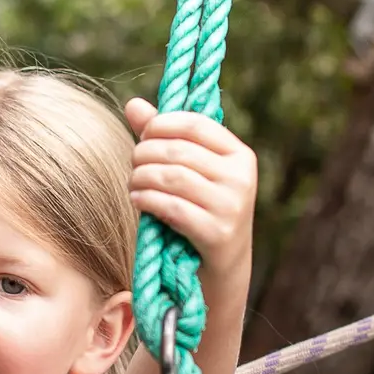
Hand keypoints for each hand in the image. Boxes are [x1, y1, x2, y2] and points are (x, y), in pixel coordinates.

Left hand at [123, 98, 256, 273]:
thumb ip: (162, 137)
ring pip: (171, 176)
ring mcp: (231, 206)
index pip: (195, 123)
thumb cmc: (199, 212)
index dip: (161, 124)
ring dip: (141, 177)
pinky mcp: (217, 233)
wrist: (219, 269)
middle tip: (133, 164)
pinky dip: (147, 200)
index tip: (144, 136)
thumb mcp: (188, 173)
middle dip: (145, 154)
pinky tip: (137, 200)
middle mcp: (240, 177)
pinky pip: (172, 207)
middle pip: (178, 150)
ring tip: (133, 183)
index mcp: (239, 154)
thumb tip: (133, 103)